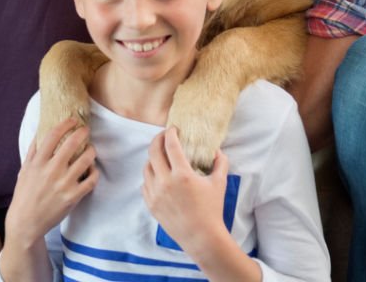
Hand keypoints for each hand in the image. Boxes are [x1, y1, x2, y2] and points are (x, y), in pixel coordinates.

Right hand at [5, 119, 97, 248]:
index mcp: (38, 163)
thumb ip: (33, 151)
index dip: (65, 124)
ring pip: (86, 159)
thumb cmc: (24, 194)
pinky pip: (91, 180)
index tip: (72, 120)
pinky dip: (94, 172)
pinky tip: (91, 169)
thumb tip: (41, 130)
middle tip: (85, 130)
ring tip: (90, 149)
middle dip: (82, 132)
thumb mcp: (25, 170)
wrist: (26, 223)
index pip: (53, 135)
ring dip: (91, 151)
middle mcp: (51, 171)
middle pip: (72, 143)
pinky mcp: (73, 197)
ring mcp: (64, 184)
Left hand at [142, 127, 228, 255]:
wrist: (201, 237)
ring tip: (160, 155)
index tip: (173, 129)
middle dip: (158, 139)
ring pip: (146, 168)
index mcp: (182, 175)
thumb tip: (217, 151)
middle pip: (153, 152)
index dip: (170, 133)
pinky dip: (149, 175)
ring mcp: (155, 195)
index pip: (170, 145)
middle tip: (164, 136)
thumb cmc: (212, 209)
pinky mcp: (151, 205)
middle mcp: (165, 183)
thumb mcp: (219, 183)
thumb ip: (220, 163)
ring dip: (152, 157)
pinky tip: (157, 174)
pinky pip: (144, 184)